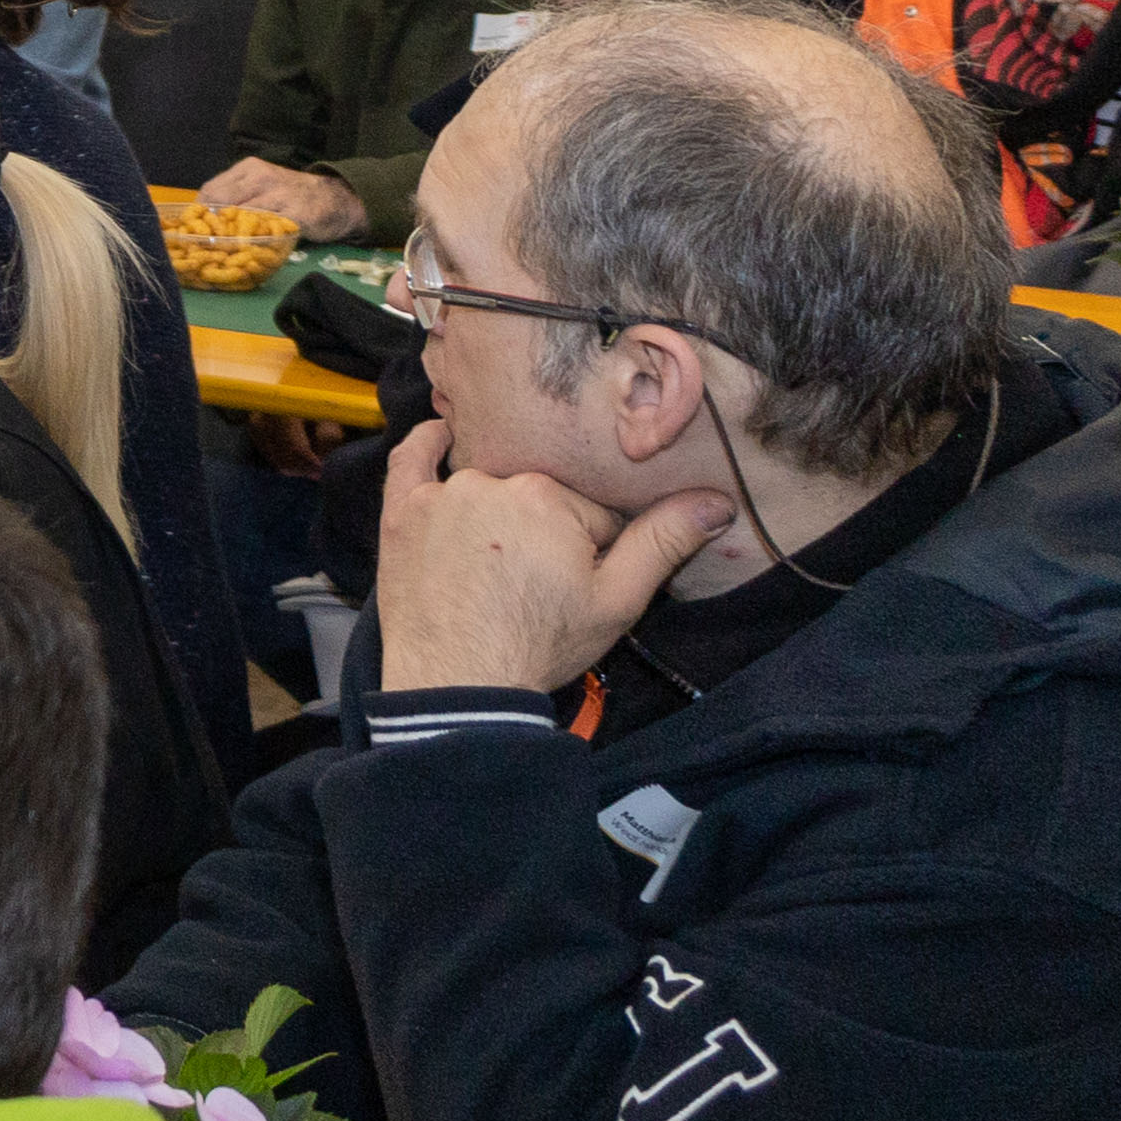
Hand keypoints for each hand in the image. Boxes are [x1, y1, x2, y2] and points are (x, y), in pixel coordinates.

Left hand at [197, 155, 367, 244]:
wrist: (336, 199)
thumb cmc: (290, 194)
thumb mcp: (261, 186)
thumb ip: (236, 196)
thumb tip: (203, 217)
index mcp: (249, 168)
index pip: (211, 189)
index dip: (201, 212)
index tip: (197, 229)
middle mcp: (262, 177)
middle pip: (222, 202)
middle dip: (212, 225)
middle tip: (208, 243)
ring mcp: (280, 195)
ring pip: (243, 216)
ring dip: (231, 235)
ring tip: (226, 248)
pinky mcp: (295, 214)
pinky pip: (268, 230)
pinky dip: (255, 241)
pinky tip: (251, 249)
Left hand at [369, 422, 726, 697]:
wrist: (459, 683)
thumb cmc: (540, 644)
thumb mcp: (618, 599)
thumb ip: (665, 541)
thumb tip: (718, 500)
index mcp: (551, 496)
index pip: (588, 512)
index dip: (590, 551)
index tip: (574, 585)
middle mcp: (494, 481)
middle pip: (536, 499)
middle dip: (545, 535)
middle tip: (533, 586)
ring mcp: (442, 494)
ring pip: (487, 488)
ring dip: (496, 512)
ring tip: (495, 563)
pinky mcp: (401, 512)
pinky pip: (411, 460)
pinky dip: (427, 446)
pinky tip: (440, 436)